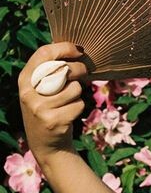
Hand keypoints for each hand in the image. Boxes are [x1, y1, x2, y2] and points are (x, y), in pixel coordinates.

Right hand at [17, 42, 88, 167]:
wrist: (46, 144)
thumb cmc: (50, 109)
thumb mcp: (42, 89)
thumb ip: (51, 72)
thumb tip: (77, 50)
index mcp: (25, 79)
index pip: (43, 54)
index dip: (64, 48)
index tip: (79, 51)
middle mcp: (28, 93)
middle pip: (63, 69)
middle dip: (79, 70)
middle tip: (83, 74)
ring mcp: (39, 108)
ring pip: (75, 89)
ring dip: (78, 94)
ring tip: (68, 102)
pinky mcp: (53, 121)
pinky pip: (78, 105)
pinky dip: (79, 108)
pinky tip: (68, 114)